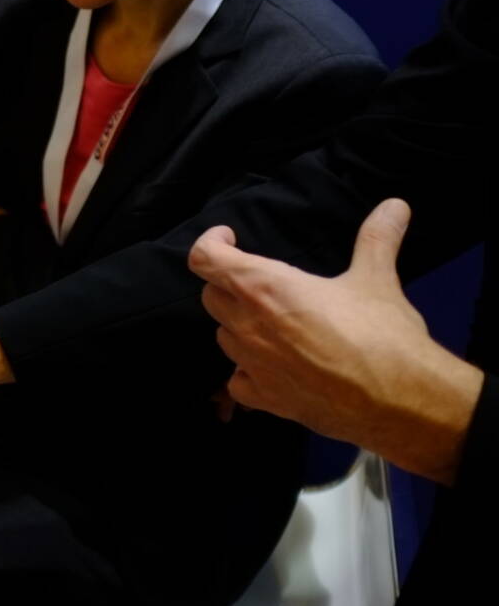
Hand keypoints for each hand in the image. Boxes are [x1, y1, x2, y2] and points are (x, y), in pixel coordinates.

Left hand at [189, 198, 483, 483]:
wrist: (399, 400)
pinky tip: (271, 367)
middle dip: (228, 284)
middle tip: (257, 282)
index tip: (229, 237)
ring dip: (238, 325)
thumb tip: (395, 205)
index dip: (211, 243)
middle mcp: (247, 325)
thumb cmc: (382, 335)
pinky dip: (246, 371)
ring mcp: (252, 365)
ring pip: (224, 336)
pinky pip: (237, 381)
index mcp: (264, 288)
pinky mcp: (265, 399)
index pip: (206, 258)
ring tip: (269, 322)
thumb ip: (377, 238)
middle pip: (212, 296)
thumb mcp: (377, 279)